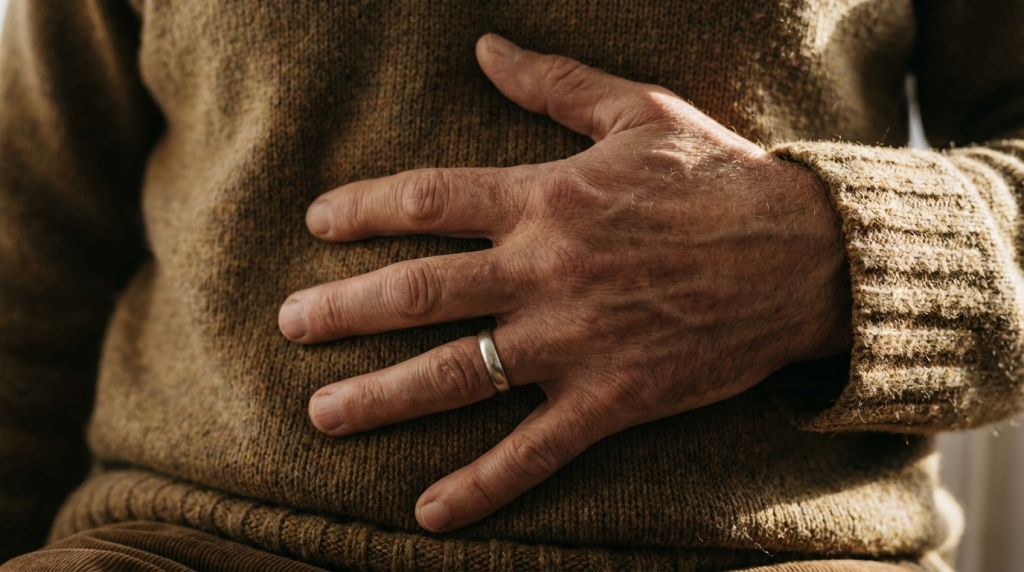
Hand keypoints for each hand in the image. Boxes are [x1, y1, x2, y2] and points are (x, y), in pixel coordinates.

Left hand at [279, 34, 850, 532]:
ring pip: (455, 374)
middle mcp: (545, 272)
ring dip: (380, 397)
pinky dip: (480, 486)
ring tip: (320, 414)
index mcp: (547, 197)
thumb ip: (553, 82)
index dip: (361, 210)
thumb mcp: (638, 110)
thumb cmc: (718, 177)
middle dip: (343, 310)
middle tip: (286, 324)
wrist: (803, 256)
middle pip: (418, 292)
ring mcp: (573, 342)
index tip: (316, 224)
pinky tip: (427, 514)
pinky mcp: (610, 399)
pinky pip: (532, 451)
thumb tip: (484, 45)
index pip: (428, 200)